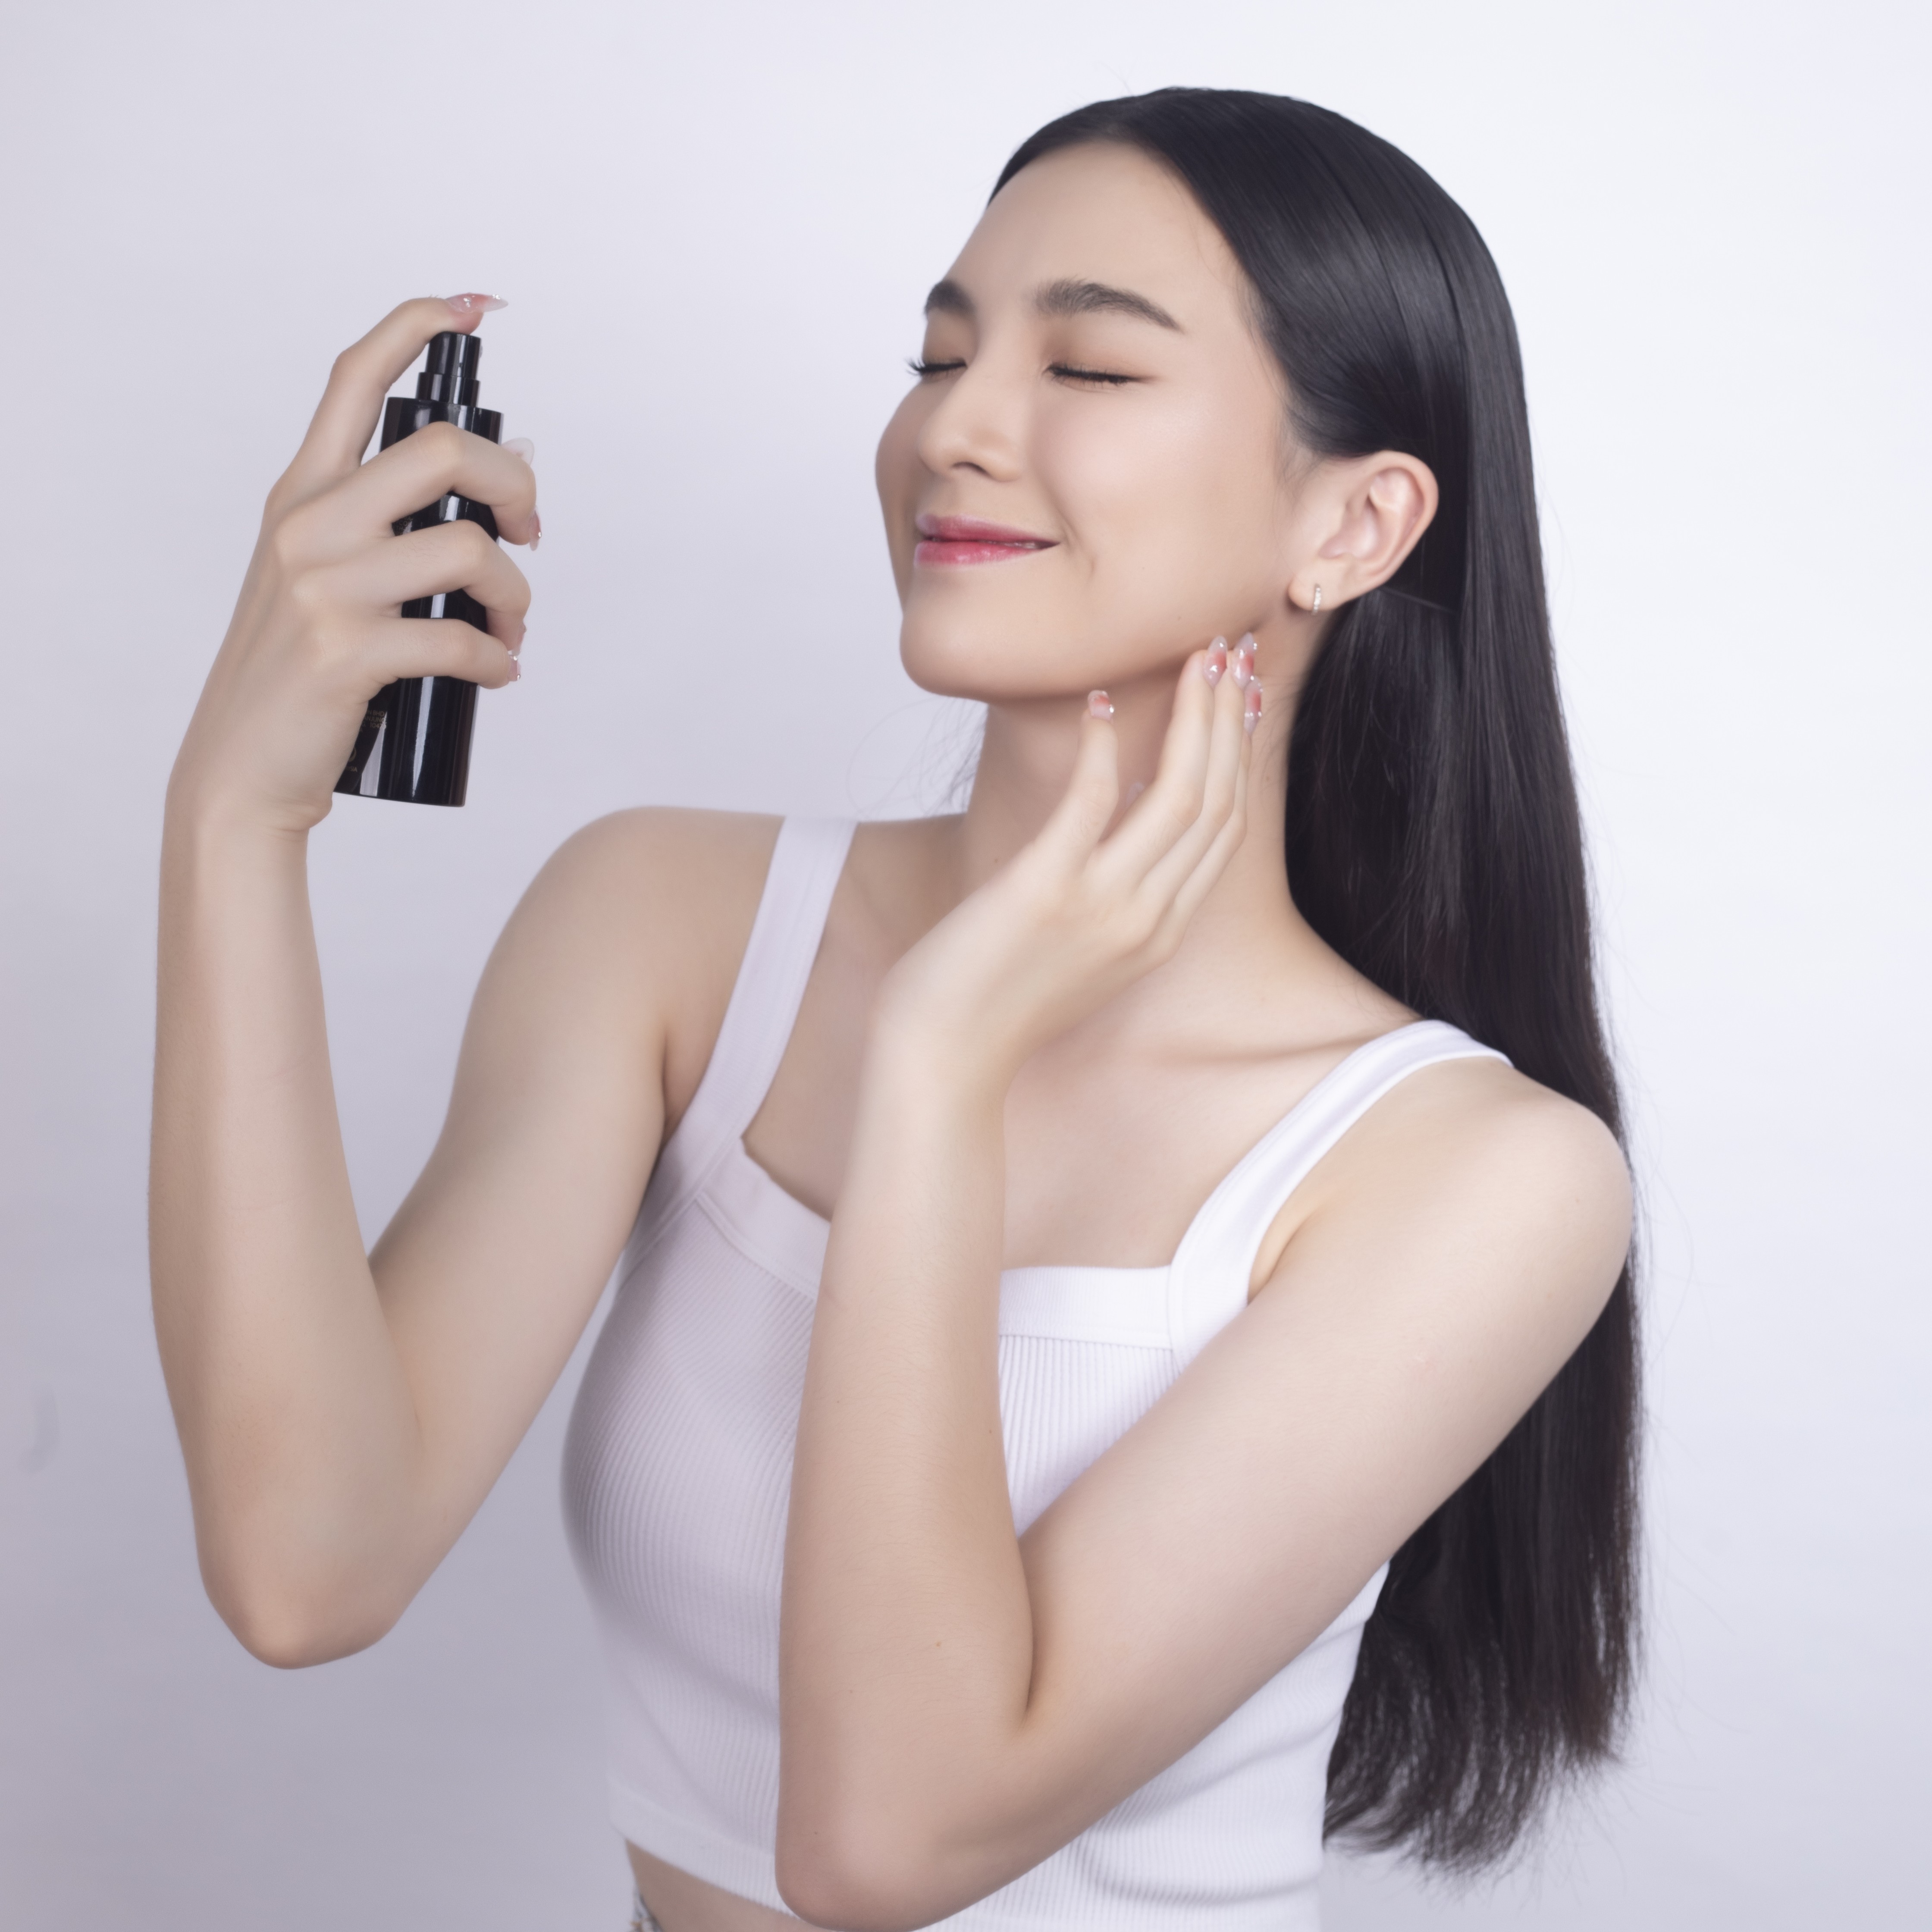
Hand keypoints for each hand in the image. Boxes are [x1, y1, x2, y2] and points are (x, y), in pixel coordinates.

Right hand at [169, 296, 539, 834]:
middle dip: (517, 487)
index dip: (414, 326)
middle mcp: (307, 524)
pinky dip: (499, 660)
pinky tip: (497, 673)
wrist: (243, 765)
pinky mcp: (347, 652)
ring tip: (510, 627)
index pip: (354, 379)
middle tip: (529, 535)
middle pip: (446, 451)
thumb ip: (387, 532)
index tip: (470, 307)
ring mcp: (323, 586)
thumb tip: (496, 496)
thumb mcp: (323, 579)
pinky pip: (462, 640)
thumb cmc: (299, 672)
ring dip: (515, 594)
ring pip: (468, 549)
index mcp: (301, 494)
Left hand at [874, 637, 1256, 1093]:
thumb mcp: (1083, 953)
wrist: (945, 1057)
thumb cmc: (997, 1001)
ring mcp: (1102, 904)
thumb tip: (1123, 821)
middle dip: (1230, 719)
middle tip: (1231, 651)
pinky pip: (1090, 802)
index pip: (1225, 830)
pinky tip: (1094, 704)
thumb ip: (1116, 896)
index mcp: (1162, 932)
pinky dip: (1100, 748)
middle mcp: (1148, 917)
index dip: (1241, 755)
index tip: (1242, 698)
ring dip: (1192, 718)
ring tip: (1194, 658)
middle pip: (1216, 801)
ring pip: (1179, 794)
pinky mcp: (1045, 889)